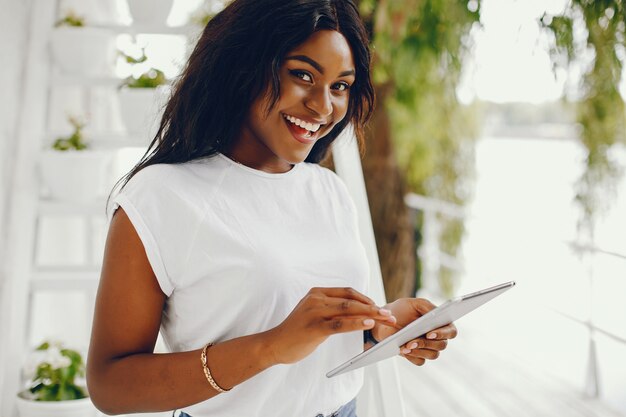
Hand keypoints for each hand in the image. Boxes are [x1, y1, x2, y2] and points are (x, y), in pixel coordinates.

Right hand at [266, 287, 396, 363]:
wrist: (275, 344)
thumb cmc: (297, 332)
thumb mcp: (314, 315)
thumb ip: (332, 310)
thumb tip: (358, 313)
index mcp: (317, 293)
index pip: (348, 292)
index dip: (366, 299)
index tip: (380, 308)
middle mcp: (316, 299)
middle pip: (352, 300)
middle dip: (374, 308)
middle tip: (389, 315)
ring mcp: (315, 312)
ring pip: (349, 310)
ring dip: (371, 315)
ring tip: (385, 319)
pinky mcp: (314, 327)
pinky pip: (340, 324)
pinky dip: (357, 323)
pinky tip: (369, 324)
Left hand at [372, 298, 456, 365]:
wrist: (385, 321)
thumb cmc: (402, 310)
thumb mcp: (414, 303)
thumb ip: (427, 306)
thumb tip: (436, 313)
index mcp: (440, 323)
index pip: (451, 331)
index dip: (443, 334)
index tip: (430, 333)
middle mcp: (437, 337)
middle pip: (442, 345)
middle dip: (426, 343)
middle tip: (412, 341)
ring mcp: (428, 348)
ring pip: (432, 355)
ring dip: (419, 350)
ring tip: (405, 346)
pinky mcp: (418, 356)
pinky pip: (420, 361)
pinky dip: (412, 356)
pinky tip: (403, 350)